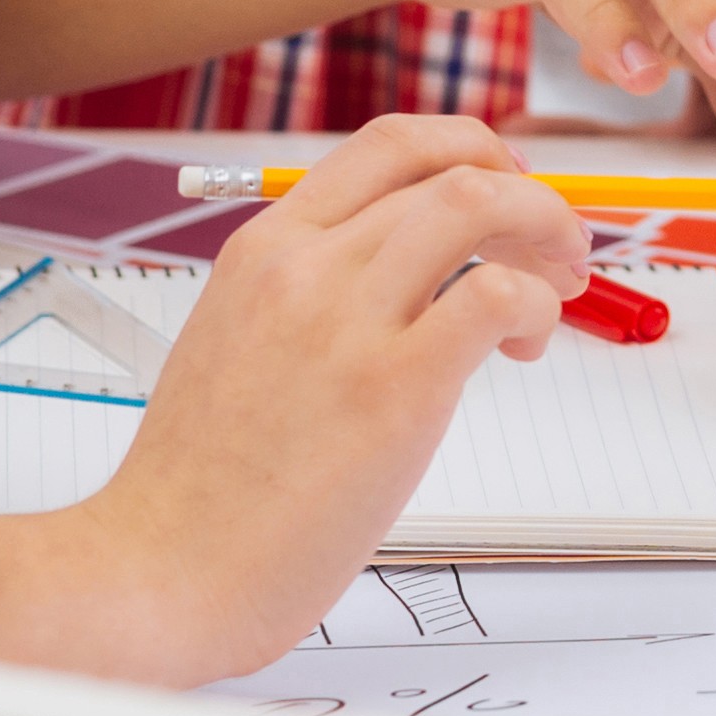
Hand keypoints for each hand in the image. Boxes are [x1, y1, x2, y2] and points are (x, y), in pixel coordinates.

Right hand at [84, 116, 586, 672]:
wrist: (161, 570)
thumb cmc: (201, 488)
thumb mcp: (235, 345)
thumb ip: (307, 300)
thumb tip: (404, 283)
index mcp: (263, 249)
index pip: (388, 145)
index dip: (469, 151)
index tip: (505, 187)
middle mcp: (304, 266)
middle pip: (448, 168)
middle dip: (527, 195)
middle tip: (553, 247)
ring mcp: (348, 322)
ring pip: (479, 205)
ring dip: (546, 234)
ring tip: (554, 293)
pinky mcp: (394, 388)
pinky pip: (497, 296)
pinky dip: (536, 307)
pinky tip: (523, 350)